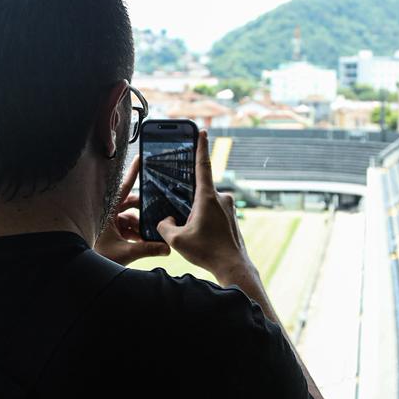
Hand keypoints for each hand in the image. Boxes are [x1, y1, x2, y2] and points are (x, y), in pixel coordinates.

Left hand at [95, 155, 170, 265]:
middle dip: (145, 210)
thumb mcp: (126, 252)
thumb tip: (168, 248)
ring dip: (141, 226)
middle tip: (159, 213)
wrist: (82, 272)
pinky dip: (136, 233)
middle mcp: (108, 213)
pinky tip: (146, 242)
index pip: (125, 188)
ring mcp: (109, 223)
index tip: (141, 158)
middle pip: (131, 204)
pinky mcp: (110, 233)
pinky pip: (126, 228)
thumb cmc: (97, 258)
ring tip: (153, 235)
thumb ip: (148, 249)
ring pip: (130, 218)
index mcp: (108, 211)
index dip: (133, 173)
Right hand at [157, 130, 255, 284]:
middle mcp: (222, 198)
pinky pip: (213, 214)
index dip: (200, 146)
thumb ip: (164, 226)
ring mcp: (229, 208)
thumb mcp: (176, 240)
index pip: (202, 165)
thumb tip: (166, 220)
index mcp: (208, 197)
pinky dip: (204, 222)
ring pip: (205, 205)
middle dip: (187, 203)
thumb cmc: (208, 252)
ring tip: (194, 235)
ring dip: (196, 215)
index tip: (202, 131)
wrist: (233, 267)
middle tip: (183, 218)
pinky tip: (201, 238)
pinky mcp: (231, 218)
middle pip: (198, 191)